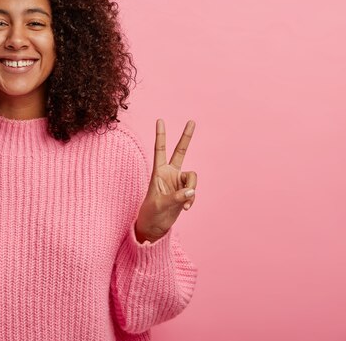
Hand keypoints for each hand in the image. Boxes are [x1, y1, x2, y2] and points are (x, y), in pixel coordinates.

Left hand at [134, 119, 197, 242]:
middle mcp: (170, 173)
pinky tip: (186, 208)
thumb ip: (177, 197)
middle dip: (186, 137)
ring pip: (192, 177)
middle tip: (192, 121)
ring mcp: (178, 182)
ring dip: (192, 189)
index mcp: (158, 172)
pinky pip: (194, 191)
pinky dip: (192, 199)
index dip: (160, 135)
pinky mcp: (185, 191)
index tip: (160, 120)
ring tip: (185, 203)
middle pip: (180, 151)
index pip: (160, 150)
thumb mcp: (161, 204)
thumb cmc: (151, 213)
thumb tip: (191, 192)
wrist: (155, 226)